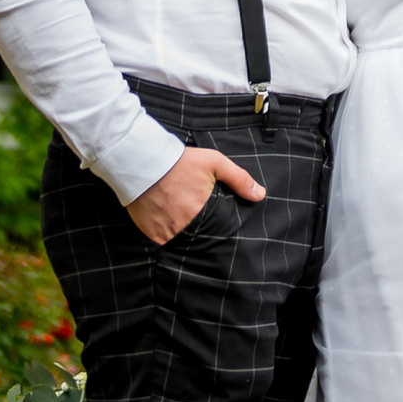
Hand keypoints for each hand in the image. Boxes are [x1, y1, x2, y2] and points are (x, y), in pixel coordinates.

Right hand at [126, 143, 266, 242]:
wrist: (142, 161)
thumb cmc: (180, 161)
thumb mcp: (214, 163)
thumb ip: (239, 179)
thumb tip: (260, 195)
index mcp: (201, 212)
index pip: (217, 231)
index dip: (218, 228)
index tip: (216, 223)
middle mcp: (184, 227)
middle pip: (199, 237)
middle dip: (201, 231)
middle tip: (197, 220)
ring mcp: (165, 232)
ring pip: (181, 240)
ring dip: (183, 233)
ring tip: (181, 220)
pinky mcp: (150, 233)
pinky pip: (162, 240)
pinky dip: (166, 234)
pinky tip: (166, 221)